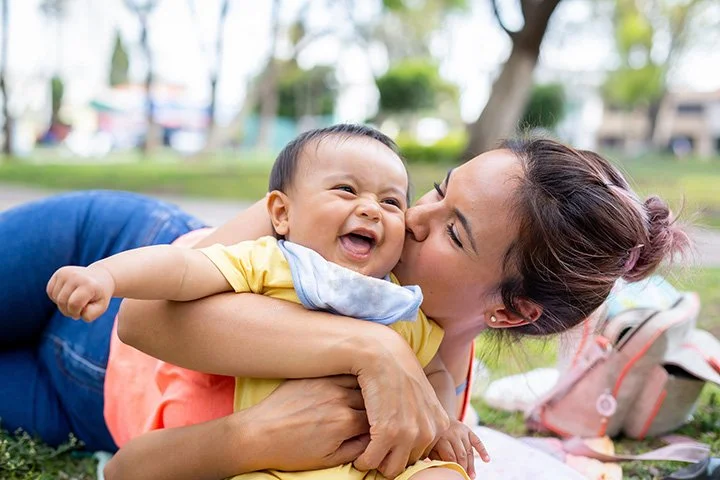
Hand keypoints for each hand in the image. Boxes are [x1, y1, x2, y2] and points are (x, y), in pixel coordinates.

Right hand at [46, 265, 114, 321]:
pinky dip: (56, 297)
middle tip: (77, 310)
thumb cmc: (99, 295)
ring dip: (62, 304)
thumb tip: (78, 313)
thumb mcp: (101, 307)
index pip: (74, 304)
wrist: (100, 276)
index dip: (75, 313)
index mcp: (89, 284)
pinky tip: (67, 295)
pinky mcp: (60, 272)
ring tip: (73, 301)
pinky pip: (50, 291)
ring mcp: (66, 272)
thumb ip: (90, 315)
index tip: (82, 312)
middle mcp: (76, 276)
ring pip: (55, 297)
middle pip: (62, 301)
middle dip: (68, 311)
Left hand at [240, 376, 370, 471]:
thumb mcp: (327, 460)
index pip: (377, 421)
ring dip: (365, 389)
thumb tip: (373, 440)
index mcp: (345, 422)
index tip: (379, 429)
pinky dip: (349, 378)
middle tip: (376, 412)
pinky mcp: (314, 377)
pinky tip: (350, 384)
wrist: (258, 435)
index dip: (380, 426)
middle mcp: (339, 399)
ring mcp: (326, 384)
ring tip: (367, 395)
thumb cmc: (290, 451)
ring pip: (359, 382)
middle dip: (375, 407)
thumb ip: (356, 449)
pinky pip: (339, 373)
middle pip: (371, 399)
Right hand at [351, 332, 450, 478]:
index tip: (389, 446)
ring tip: (366, 453)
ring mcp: (409, 433)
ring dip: (376, 463)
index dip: (402, 452)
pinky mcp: (387, 432)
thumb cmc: (396, 373)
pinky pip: (371, 461)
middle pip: (407, 464)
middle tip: (375, 450)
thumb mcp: (421, 396)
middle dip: (390, 459)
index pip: (421, 456)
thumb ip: (423, 417)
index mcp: (439, 424)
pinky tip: (358, 454)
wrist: (383, 355)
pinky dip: (363, 461)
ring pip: (390, 468)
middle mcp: (428, 431)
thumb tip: (415, 437)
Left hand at [428, 419, 489, 479]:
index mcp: (442, 439)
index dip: (454, 467)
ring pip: (469, 450)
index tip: (455, 475)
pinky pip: (477, 441)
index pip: (450, 456)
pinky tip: (487, 460)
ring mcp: (462, 432)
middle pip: (461, 454)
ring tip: (472, 476)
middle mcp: (453, 434)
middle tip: (464, 477)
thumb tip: (442, 468)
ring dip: (471, 464)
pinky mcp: (469, 431)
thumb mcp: (431, 447)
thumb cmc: (434, 438)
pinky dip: (483, 451)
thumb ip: (436, 457)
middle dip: (463, 467)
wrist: (439, 418)